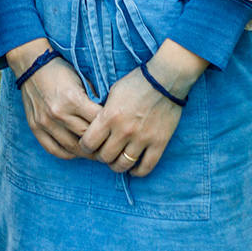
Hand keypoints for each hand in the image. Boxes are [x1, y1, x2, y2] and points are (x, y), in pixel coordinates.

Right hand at [7, 39, 101, 159]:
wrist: (32, 65)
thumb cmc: (60, 70)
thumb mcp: (81, 79)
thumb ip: (94, 98)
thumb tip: (108, 114)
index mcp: (73, 99)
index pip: (97, 122)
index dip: (109, 127)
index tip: (115, 130)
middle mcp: (59, 114)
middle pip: (86, 137)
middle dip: (100, 144)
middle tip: (110, 146)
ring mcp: (45, 122)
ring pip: (71, 148)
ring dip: (85, 153)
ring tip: (96, 153)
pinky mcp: (35, 127)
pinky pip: (53, 149)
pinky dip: (66, 154)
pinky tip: (76, 152)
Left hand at [80, 41, 207, 177]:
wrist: (165, 79)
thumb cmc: (137, 82)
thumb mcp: (113, 92)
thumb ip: (103, 112)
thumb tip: (94, 127)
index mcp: (109, 116)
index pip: (88, 143)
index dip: (86, 146)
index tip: (89, 145)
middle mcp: (124, 131)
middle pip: (104, 157)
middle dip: (101, 156)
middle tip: (104, 151)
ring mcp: (142, 138)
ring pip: (123, 165)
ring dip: (117, 165)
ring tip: (118, 160)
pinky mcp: (159, 143)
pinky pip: (146, 167)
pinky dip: (138, 172)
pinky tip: (134, 168)